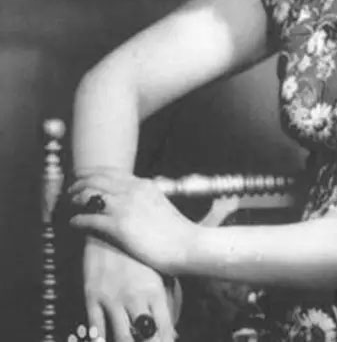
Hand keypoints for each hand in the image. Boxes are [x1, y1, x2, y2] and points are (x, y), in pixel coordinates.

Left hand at [69, 169, 193, 274]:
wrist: (187, 245)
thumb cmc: (177, 231)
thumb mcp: (161, 204)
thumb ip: (145, 198)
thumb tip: (135, 200)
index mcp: (143, 184)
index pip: (111, 172)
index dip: (93, 173)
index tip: (82, 177)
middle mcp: (133, 191)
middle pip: (96, 180)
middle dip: (79, 183)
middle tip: (69, 190)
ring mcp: (125, 207)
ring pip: (90, 195)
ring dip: (75, 199)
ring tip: (69, 205)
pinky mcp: (119, 226)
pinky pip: (90, 218)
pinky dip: (78, 219)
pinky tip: (73, 223)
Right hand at [83, 237, 177, 341]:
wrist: (111, 226)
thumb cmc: (139, 251)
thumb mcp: (157, 270)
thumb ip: (168, 300)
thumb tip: (172, 332)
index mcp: (155, 289)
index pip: (164, 328)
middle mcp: (135, 296)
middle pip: (144, 336)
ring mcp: (112, 297)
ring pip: (121, 337)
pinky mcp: (92, 296)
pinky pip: (95, 328)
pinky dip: (98, 341)